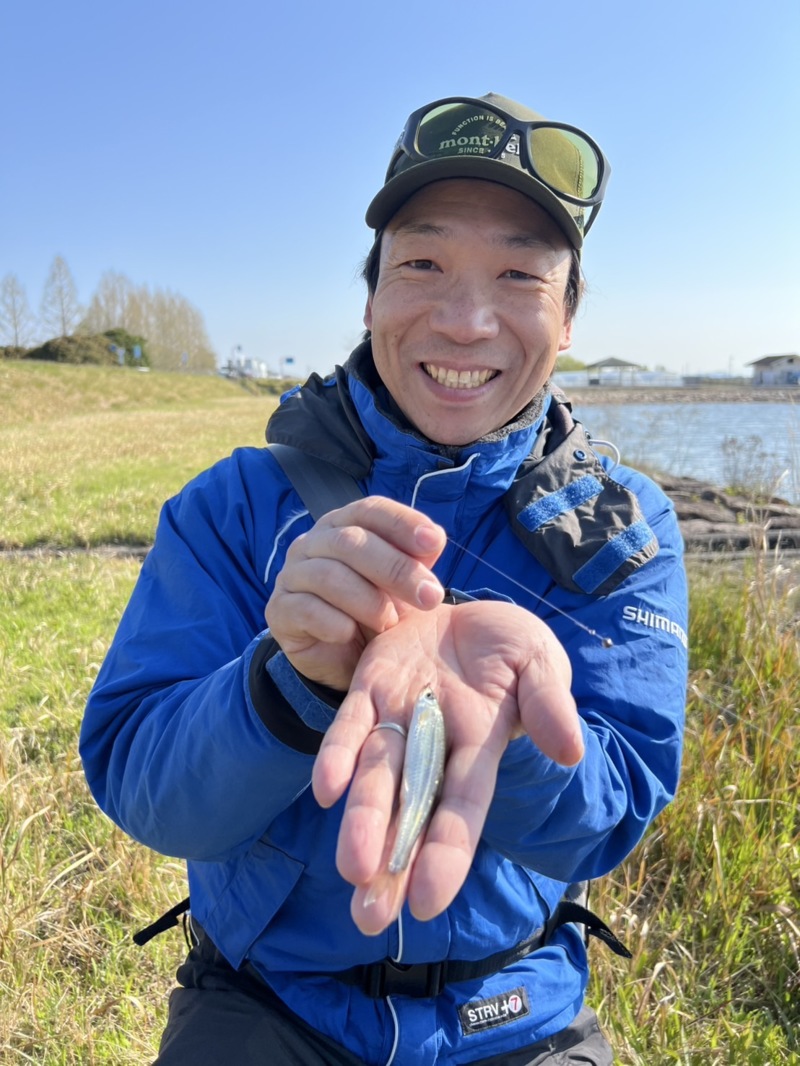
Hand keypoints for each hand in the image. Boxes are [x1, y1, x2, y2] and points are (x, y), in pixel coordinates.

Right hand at [264, 497, 446, 690]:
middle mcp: (313, 543)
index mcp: (344, 525)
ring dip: (368, 601)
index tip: (434, 543)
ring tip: (390, 624)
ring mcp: (291, 575)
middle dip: (396, 569)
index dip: (402, 523)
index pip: (370, 510)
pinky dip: (334, 623)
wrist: (345, 660)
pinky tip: (351, 634)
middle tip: (429, 597)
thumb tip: (433, 539)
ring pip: (328, 575)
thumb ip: (415, 559)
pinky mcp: (279, 610)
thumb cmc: (375, 610)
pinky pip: (305, 609)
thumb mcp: (402, 584)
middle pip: (351, 541)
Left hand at [311, 600, 582, 934]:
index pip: (462, 807)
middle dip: (392, 862)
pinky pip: (349, 726)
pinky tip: (325, 791)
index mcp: (480, 745)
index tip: (428, 901)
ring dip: (361, 823)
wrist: (463, 612)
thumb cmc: (510, 646)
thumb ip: (548, 702)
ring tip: (351, 873)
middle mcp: (434, 744)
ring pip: (376, 777)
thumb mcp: (539, 662)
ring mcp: (398, 719)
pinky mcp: (369, 689)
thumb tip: (569, 751)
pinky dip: (335, 756)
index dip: (446, 852)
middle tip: (369, 918)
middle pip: (411, 808)